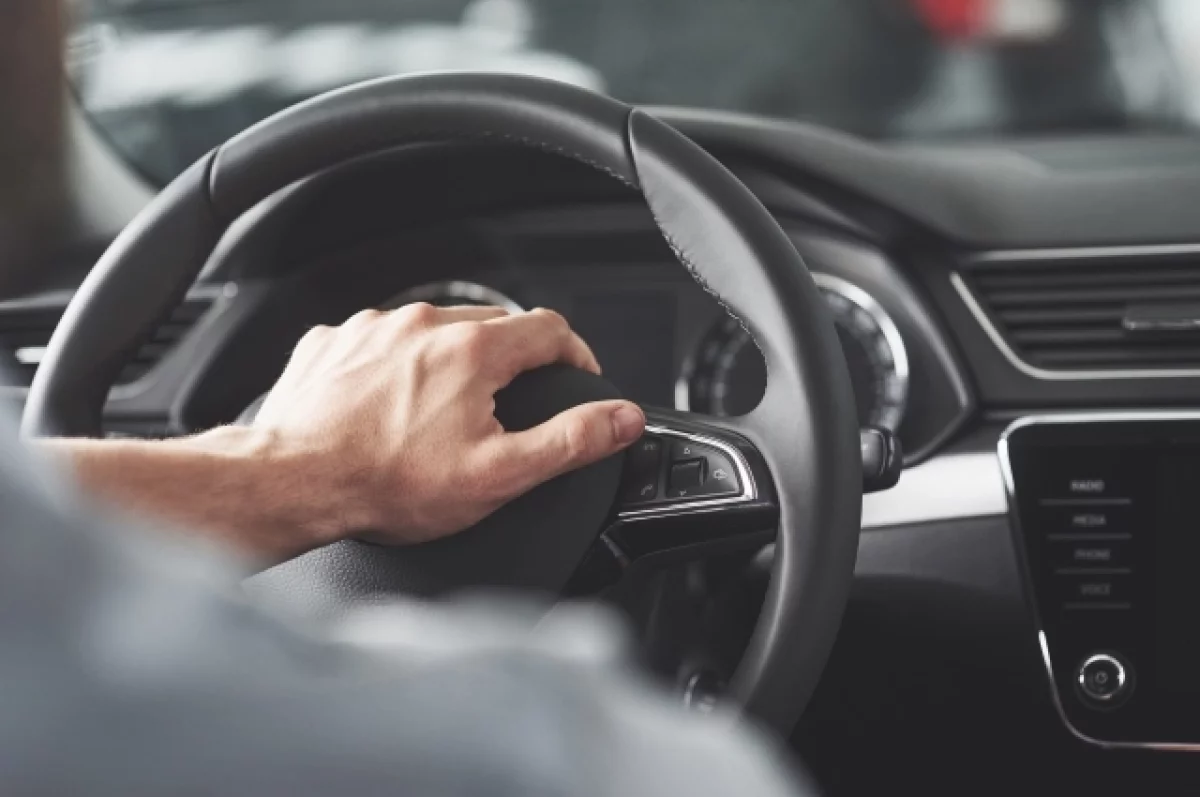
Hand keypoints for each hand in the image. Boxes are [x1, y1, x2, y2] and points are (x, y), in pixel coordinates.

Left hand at [252, 303, 645, 545]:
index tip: (578, 377)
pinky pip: (382, 342)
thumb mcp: (499, 474)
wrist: (292, 482)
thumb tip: (622, 419)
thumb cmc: (387, 484)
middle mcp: (423, 324)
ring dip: (451, 362)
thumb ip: (571, 441)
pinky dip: (396, 367)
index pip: (550, 329)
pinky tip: (389, 409)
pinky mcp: (334, 341)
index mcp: (473, 350)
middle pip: (493, 326)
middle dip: (512, 362)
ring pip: (434, 331)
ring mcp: (373, 328)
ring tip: (442, 416)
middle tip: (508, 409)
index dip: (575, 354)